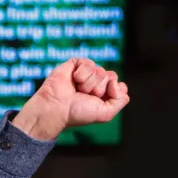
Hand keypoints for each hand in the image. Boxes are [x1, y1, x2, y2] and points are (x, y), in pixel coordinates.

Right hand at [10, 58, 128, 141]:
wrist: (56, 108)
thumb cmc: (77, 113)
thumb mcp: (106, 113)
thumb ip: (121, 101)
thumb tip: (119, 84)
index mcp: (104, 95)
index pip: (120, 85)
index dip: (114, 91)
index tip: (100, 100)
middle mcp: (96, 83)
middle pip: (111, 76)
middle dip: (99, 88)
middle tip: (85, 96)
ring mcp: (86, 73)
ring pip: (100, 70)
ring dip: (88, 84)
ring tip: (77, 90)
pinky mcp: (76, 64)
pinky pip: (89, 63)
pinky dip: (82, 74)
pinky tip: (73, 81)